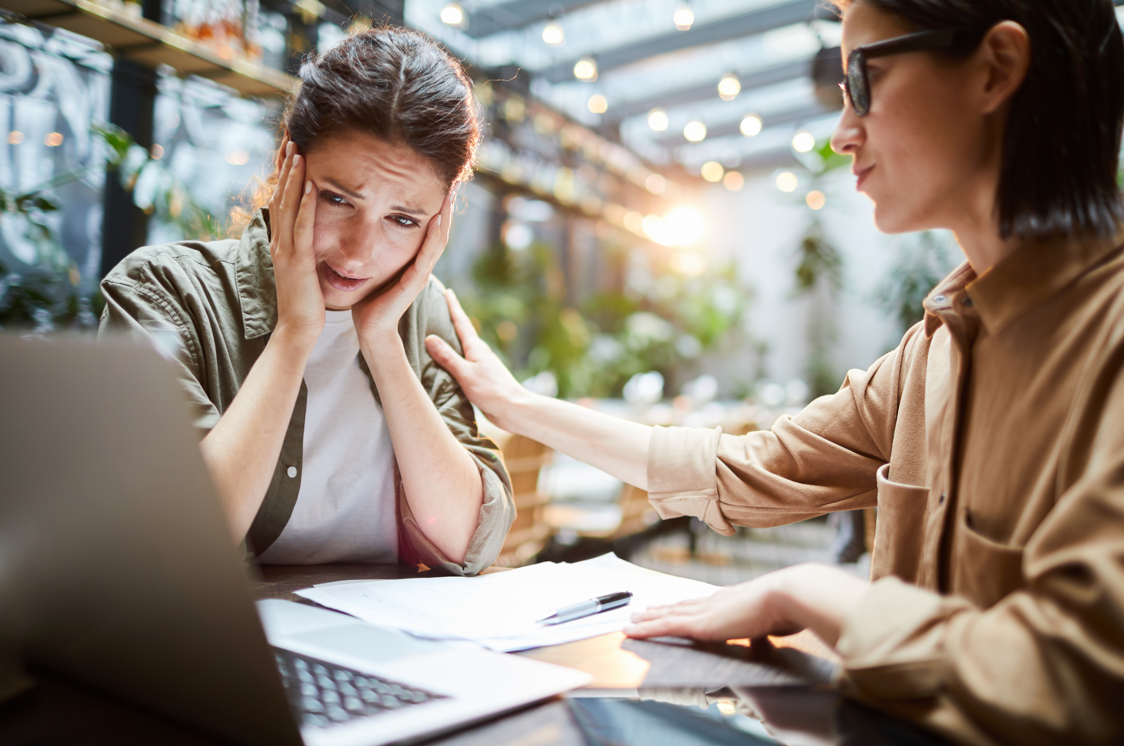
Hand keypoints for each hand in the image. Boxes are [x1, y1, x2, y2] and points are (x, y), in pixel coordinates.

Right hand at [268, 138, 323, 349]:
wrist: (297, 330)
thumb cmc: (304, 304)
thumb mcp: (302, 270)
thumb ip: (302, 251)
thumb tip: (307, 237)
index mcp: (282, 243)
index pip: (282, 201)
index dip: (285, 176)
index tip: (291, 152)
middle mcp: (280, 242)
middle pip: (281, 196)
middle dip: (286, 167)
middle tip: (291, 139)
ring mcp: (286, 250)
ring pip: (288, 206)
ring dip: (293, 178)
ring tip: (299, 152)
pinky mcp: (298, 261)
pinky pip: (302, 227)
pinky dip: (305, 205)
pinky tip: (310, 186)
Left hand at [352, 187, 454, 346]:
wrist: (371, 328)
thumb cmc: (370, 299)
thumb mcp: (375, 266)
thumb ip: (378, 249)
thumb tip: (366, 225)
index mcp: (414, 260)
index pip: (431, 229)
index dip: (438, 207)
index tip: (442, 183)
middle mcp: (422, 265)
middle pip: (441, 230)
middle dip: (448, 205)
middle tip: (455, 181)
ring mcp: (421, 273)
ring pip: (439, 239)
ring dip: (446, 215)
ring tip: (451, 193)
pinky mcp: (414, 282)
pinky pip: (427, 255)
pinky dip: (433, 236)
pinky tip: (437, 218)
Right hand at [424, 287, 528, 431]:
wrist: (514, 409)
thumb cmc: (491, 390)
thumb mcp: (465, 373)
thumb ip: (448, 357)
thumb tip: (430, 338)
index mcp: (476, 348)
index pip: (462, 322)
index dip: (453, 306)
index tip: (447, 290)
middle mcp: (480, 353)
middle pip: (463, 331)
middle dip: (452, 319)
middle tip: (441, 306)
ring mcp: (482, 365)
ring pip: (464, 347)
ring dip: (453, 338)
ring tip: (441, 332)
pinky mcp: (482, 378)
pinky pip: (464, 361)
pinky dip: (455, 356)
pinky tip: (450, 362)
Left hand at [625, 564, 868, 646]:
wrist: (789, 595)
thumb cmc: (790, 606)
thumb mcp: (775, 618)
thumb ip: (767, 625)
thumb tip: (770, 632)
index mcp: (732, 599)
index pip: (701, 603)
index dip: (685, 605)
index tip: (673, 606)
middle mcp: (715, 601)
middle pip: (680, 605)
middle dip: (660, 609)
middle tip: (642, 611)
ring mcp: (706, 611)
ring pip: (668, 615)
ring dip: (648, 618)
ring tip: (632, 619)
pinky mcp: (700, 624)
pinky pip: (665, 627)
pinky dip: (646, 629)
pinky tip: (632, 630)